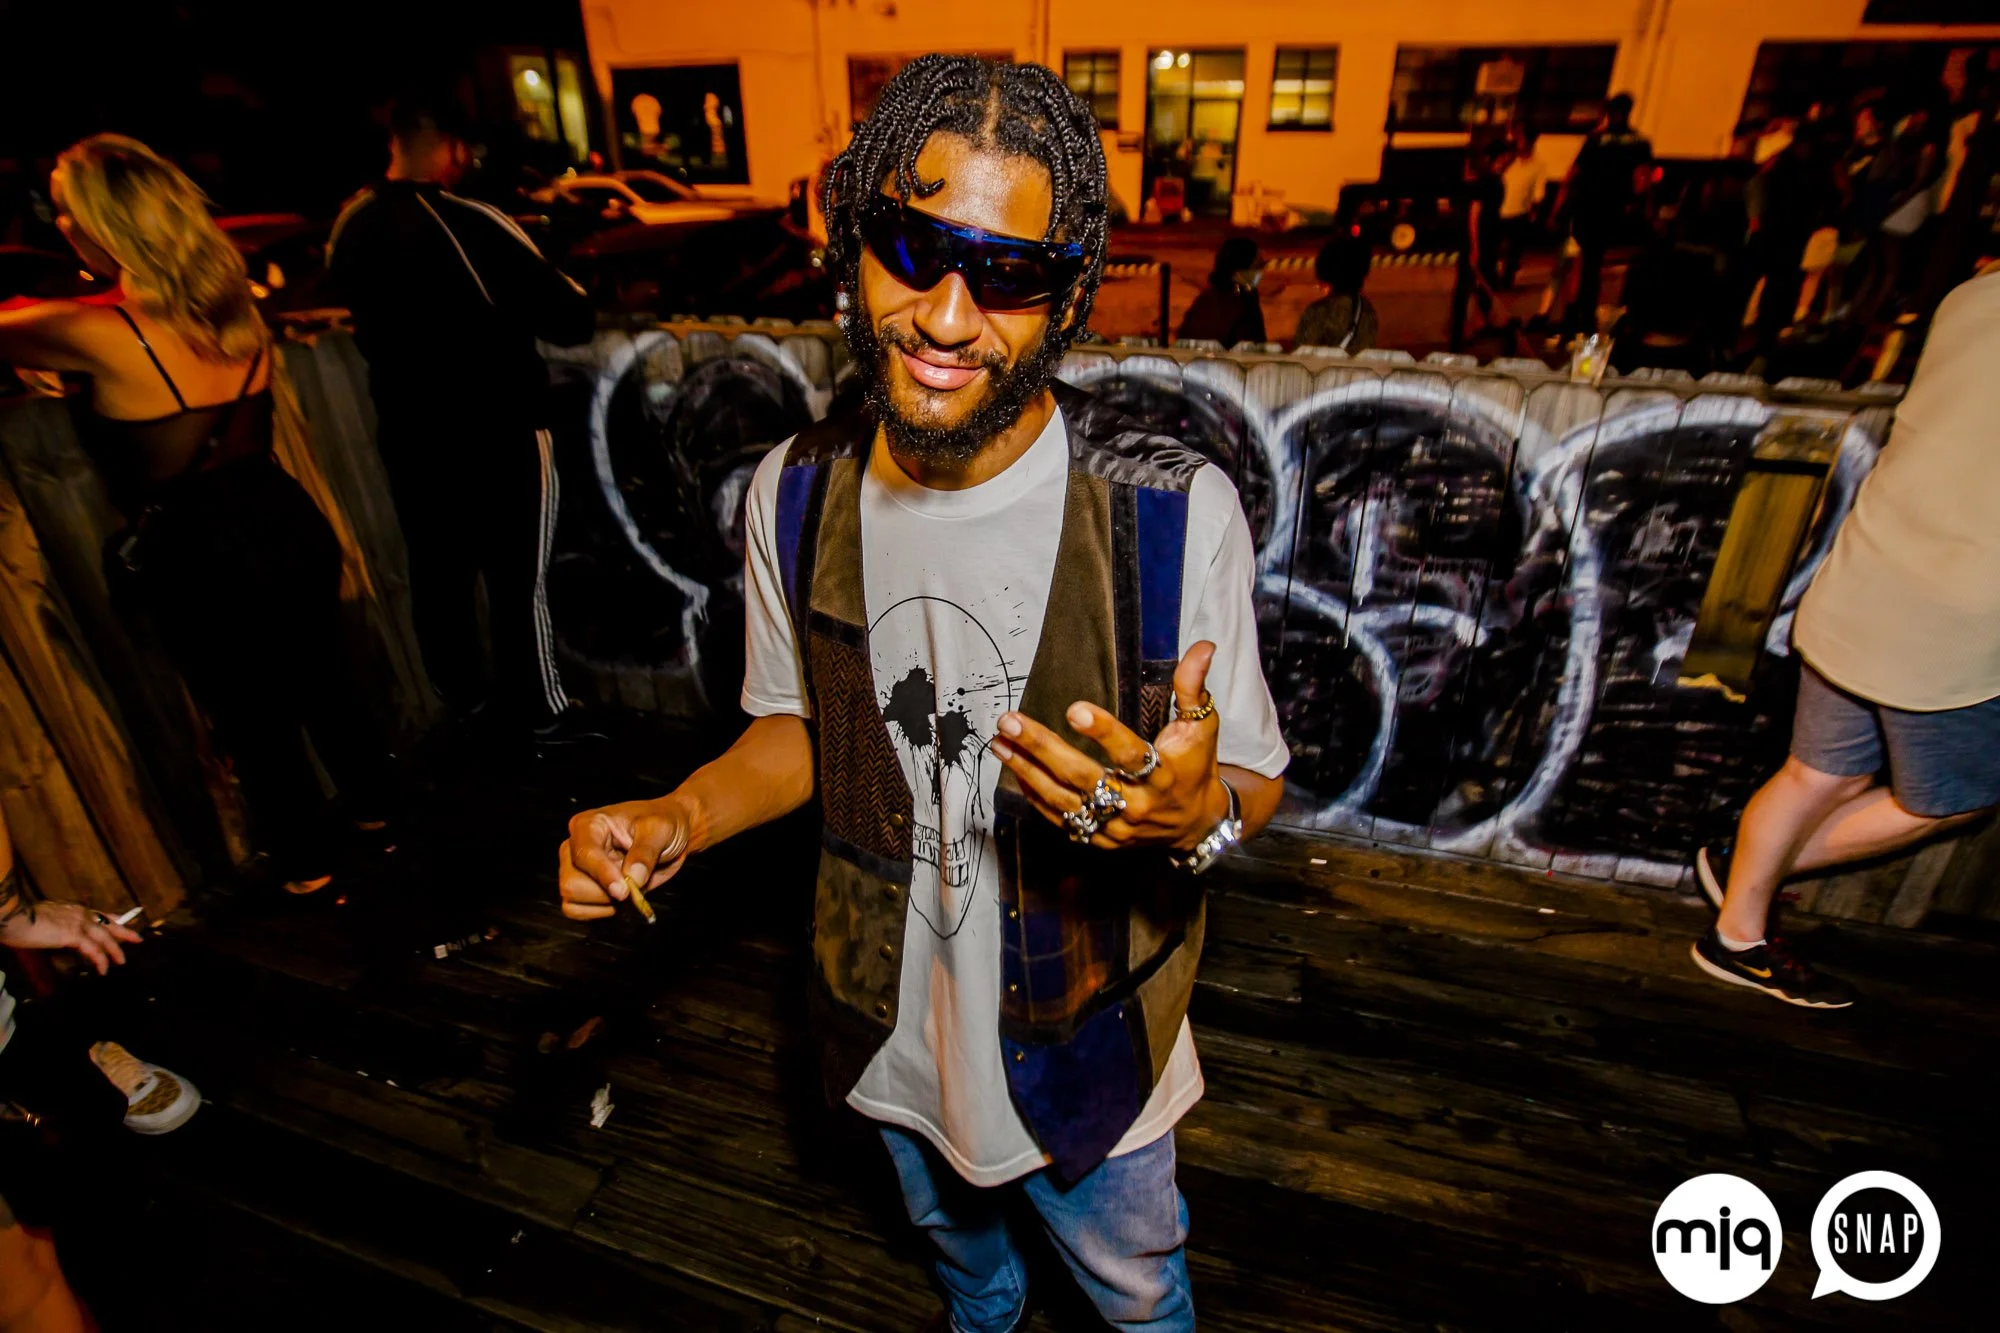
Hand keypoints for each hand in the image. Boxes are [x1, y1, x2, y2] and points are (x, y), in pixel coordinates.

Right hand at [0, 902, 142, 973]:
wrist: (14, 917)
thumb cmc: (24, 920)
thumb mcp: (46, 920)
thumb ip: (59, 926)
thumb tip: (64, 938)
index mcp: (74, 909)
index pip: (99, 914)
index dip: (113, 920)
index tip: (123, 923)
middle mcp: (80, 913)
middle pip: (109, 923)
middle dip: (124, 932)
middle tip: (138, 939)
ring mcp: (78, 923)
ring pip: (105, 938)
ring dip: (114, 951)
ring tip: (120, 962)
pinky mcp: (73, 935)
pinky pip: (93, 950)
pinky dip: (100, 960)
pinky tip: (103, 969)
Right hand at [558, 796, 693, 921]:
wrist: (669, 835)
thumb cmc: (661, 824)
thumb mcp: (660, 829)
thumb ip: (645, 852)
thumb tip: (633, 878)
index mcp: (588, 825)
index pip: (584, 854)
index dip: (603, 875)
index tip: (624, 890)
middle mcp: (575, 847)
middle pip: (571, 882)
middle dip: (604, 892)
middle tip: (633, 886)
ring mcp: (576, 869)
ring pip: (572, 899)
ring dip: (604, 903)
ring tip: (628, 888)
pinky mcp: (581, 888)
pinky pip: (576, 911)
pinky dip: (599, 912)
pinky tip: (619, 900)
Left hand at [990, 641, 1228, 850]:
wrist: (1195, 825)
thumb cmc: (1194, 767)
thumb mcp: (1202, 728)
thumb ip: (1193, 688)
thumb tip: (1203, 647)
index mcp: (1162, 775)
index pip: (1130, 754)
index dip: (1104, 733)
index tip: (1074, 709)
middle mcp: (1136, 804)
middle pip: (1083, 777)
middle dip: (1043, 749)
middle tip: (1010, 721)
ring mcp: (1115, 826)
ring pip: (1063, 800)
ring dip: (1026, 770)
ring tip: (999, 741)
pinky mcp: (1101, 839)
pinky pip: (1061, 819)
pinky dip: (1035, 795)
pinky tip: (1014, 768)